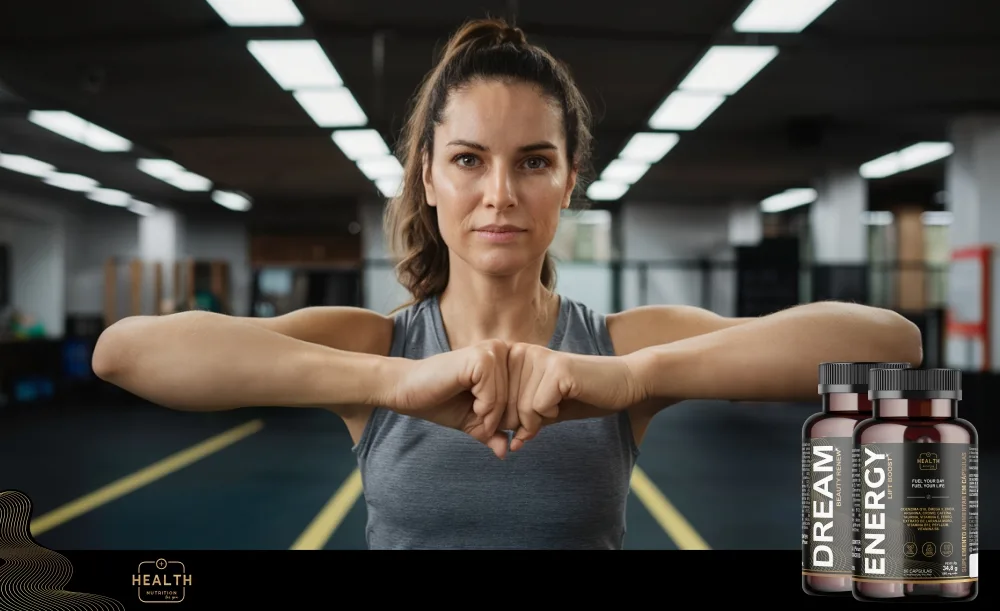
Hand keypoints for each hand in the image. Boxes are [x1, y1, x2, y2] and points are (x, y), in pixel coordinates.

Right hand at [388, 339, 510, 457]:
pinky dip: (484, 408)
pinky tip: (470, 404)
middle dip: (503, 419)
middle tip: (481, 420)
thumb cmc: (439, 402)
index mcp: (505, 361)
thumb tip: (507, 451)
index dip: (514, 419)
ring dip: (492, 415)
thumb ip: (492, 433)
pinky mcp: (480, 358)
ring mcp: (492, 352)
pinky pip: (494, 394)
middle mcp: (502, 350)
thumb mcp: (473, 421)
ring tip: (474, 412)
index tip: (494, 425)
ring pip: (508, 397)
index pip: (526, 396)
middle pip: (520, 398)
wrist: (406, 390)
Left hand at [504, 343, 646, 449]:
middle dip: (521, 424)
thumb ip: (525, 421)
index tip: (521, 429)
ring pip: (521, 408)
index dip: (506, 421)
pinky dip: (551, 415)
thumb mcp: (548, 410)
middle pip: (505, 405)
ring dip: (539, 420)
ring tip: (558, 408)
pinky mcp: (558, 370)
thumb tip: (506, 445)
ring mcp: (540, 359)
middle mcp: (524, 352)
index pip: (494, 399)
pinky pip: (538, 407)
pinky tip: (567, 402)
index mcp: (517, 357)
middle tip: (543, 422)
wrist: (626, 383)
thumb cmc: (586, 396)